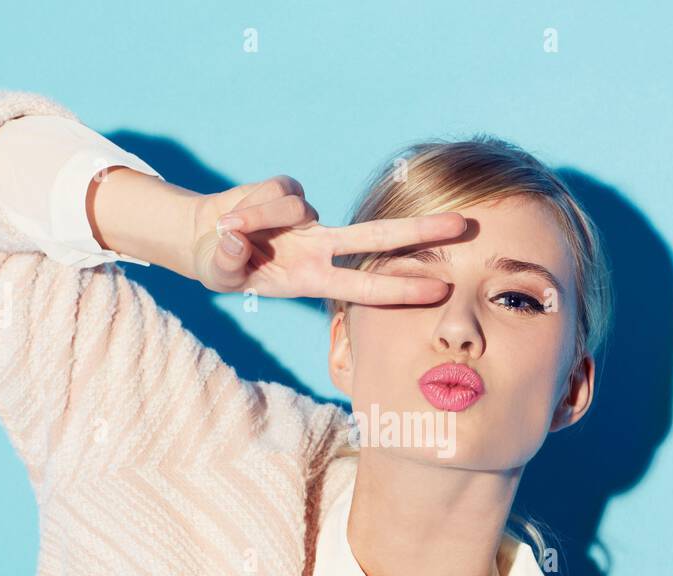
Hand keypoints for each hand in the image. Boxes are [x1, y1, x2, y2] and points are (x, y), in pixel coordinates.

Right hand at [185, 175, 466, 304]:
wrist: (206, 237)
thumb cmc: (222, 264)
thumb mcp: (221, 271)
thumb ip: (228, 260)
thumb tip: (237, 239)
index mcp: (313, 278)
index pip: (366, 286)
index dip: (402, 288)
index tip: (440, 288)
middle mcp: (320, 247)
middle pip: (379, 236)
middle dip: (422, 232)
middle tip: (466, 225)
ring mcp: (308, 219)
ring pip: (297, 208)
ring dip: (259, 217)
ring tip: (232, 231)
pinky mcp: (291, 191)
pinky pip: (277, 190)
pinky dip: (251, 203)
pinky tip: (238, 213)